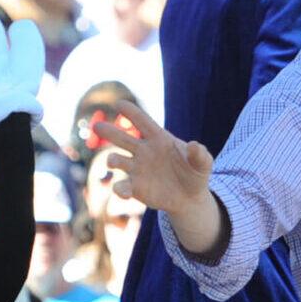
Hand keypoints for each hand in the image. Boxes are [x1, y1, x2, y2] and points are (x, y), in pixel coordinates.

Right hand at [93, 101, 215, 218]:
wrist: (190, 197)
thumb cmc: (195, 174)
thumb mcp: (203, 164)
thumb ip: (200, 155)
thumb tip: (196, 145)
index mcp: (159, 139)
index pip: (142, 122)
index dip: (131, 112)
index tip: (118, 103)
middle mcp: (143, 151)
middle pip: (122, 138)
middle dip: (108, 132)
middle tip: (97, 126)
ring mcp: (137, 169)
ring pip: (117, 160)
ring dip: (112, 160)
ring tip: (113, 161)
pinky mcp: (135, 188)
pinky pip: (122, 186)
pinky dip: (119, 189)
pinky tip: (122, 192)